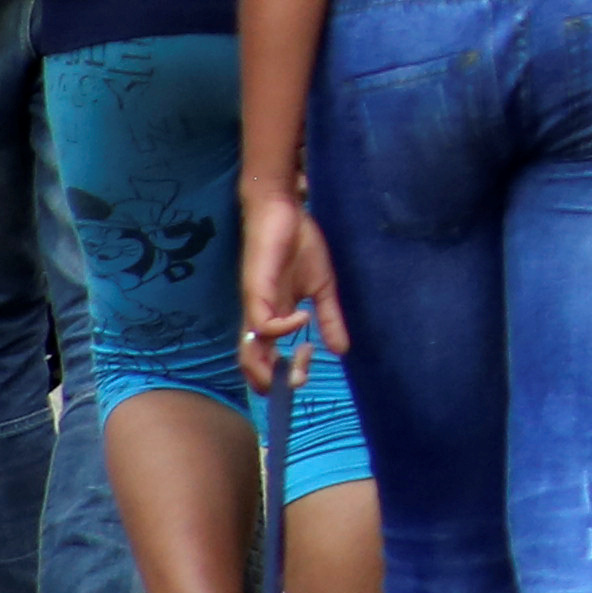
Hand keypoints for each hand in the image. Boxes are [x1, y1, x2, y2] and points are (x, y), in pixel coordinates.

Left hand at [238, 187, 342, 387]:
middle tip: (301, 379)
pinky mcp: (256, 290)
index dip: (284, 374)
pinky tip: (304, 317)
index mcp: (273, 318)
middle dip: (273, 382)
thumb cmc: (299, 243)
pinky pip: (262, 323)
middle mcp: (259, 317)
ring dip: (271, 367)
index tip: (310, 365)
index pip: (266, 360)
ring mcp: (255, 305)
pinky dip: (283, 328)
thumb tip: (342, 351)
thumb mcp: (322, 287)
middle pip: (252, 365)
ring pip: (249, 351)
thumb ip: (329, 318)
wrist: (284, 210)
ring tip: (299, 364)